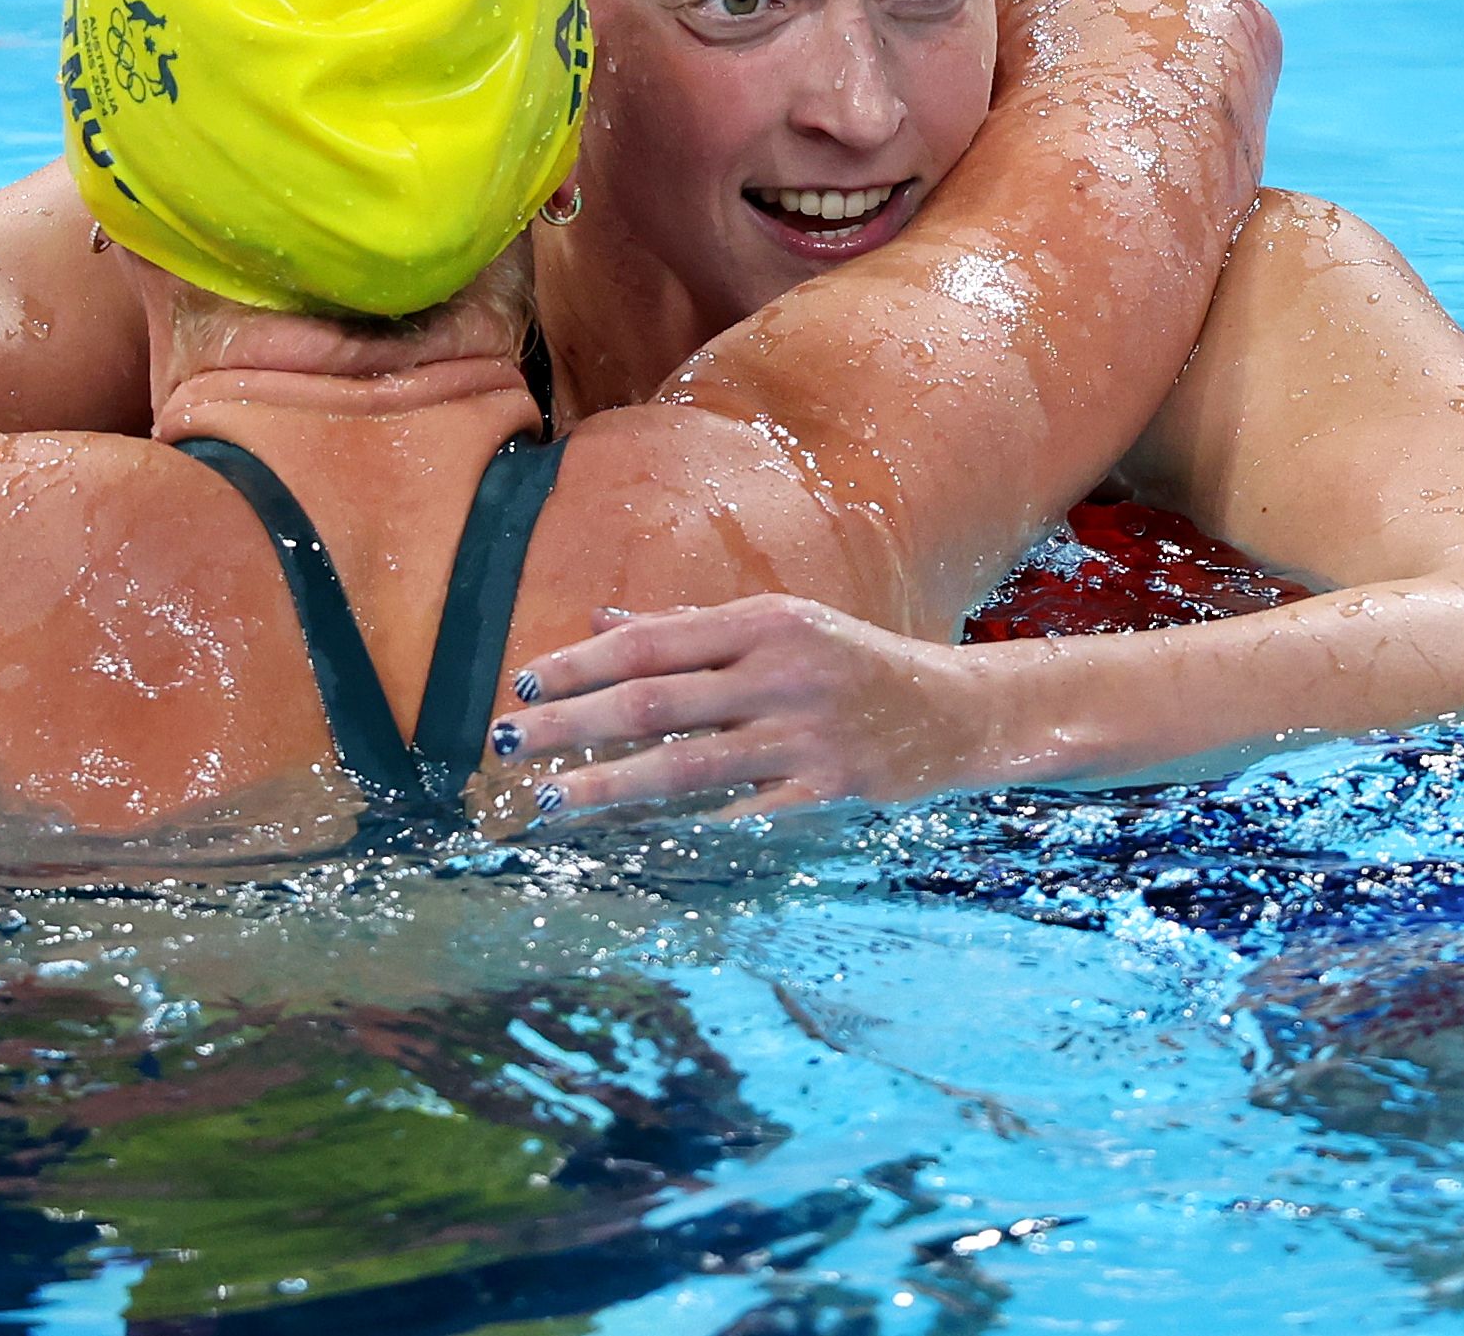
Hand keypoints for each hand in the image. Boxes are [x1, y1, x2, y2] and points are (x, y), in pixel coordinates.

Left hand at [488, 595, 1018, 822]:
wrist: (957, 712)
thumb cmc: (853, 663)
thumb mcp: (781, 625)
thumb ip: (691, 630)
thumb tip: (602, 624)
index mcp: (763, 622)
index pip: (650, 642)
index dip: (581, 664)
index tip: (524, 684)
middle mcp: (780, 673)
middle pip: (652, 703)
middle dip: (570, 725)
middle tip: (505, 741)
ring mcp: (803, 738)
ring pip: (683, 766)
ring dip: (606, 787)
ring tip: (548, 801)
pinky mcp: (825, 794)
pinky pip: (736, 816)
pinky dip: (678, 829)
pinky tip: (629, 841)